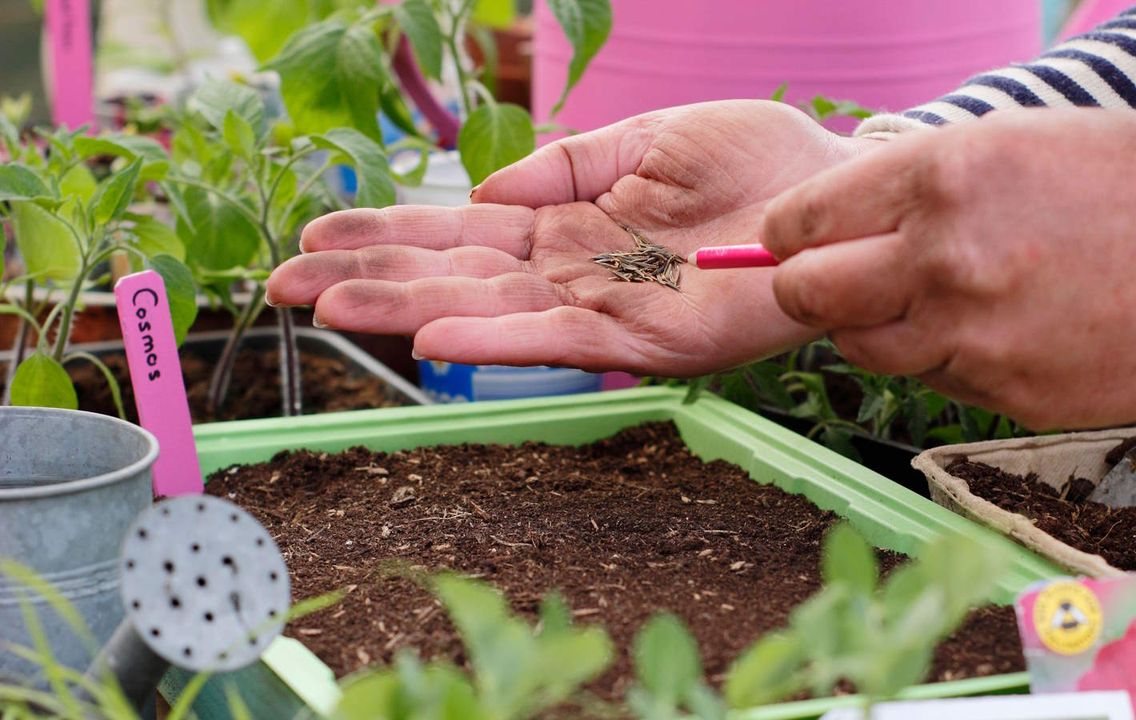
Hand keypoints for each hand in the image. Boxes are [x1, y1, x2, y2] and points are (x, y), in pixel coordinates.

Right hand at [266, 101, 875, 375]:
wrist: (830, 191)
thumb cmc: (749, 160)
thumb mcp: (646, 138)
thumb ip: (564, 165)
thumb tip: (488, 186)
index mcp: (566, 223)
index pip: (457, 230)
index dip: (386, 236)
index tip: (315, 240)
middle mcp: (570, 271)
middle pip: (451, 276)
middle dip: (368, 279)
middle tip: (283, 285)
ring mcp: (603, 306)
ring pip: (486, 312)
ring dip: (407, 311)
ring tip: (330, 309)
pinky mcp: (646, 337)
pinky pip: (560, 339)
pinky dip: (497, 342)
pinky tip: (435, 339)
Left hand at [762, 108, 1135, 428]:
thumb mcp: (1022, 140)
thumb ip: (923, 175)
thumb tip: (846, 207)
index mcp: (940, 177)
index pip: (798, 220)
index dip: (785, 234)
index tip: (792, 241)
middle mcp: (943, 260)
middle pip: (805, 294)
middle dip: (805, 287)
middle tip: (831, 281)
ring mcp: (973, 335)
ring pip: (863, 348)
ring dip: (873, 327)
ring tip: (926, 302)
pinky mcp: (1006, 395)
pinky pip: (934, 380)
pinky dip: (943, 358)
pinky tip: (994, 329)